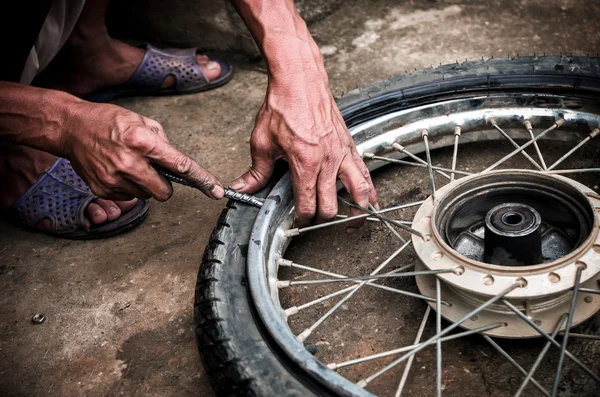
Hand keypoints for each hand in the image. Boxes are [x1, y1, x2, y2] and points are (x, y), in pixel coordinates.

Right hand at [62, 101, 223, 200]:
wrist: (72, 127)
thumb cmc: (108, 121)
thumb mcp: (142, 121)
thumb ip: (163, 142)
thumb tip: (177, 162)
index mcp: (143, 142)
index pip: (180, 165)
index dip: (202, 180)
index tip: (216, 191)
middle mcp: (129, 163)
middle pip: (164, 192)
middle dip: (164, 184)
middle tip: (152, 169)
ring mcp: (114, 179)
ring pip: (146, 195)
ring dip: (145, 184)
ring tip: (129, 164)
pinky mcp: (103, 189)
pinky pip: (129, 197)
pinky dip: (128, 187)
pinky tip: (117, 170)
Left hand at [230, 77, 377, 229]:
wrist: (300, 80)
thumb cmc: (283, 105)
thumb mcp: (262, 141)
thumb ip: (255, 171)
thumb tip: (241, 189)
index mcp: (305, 163)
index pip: (307, 204)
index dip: (301, 219)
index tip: (297, 222)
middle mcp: (328, 162)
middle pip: (332, 205)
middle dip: (322, 220)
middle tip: (316, 224)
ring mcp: (342, 154)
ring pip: (359, 192)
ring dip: (357, 212)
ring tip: (353, 224)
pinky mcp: (350, 145)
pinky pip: (365, 173)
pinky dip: (370, 190)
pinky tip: (371, 200)